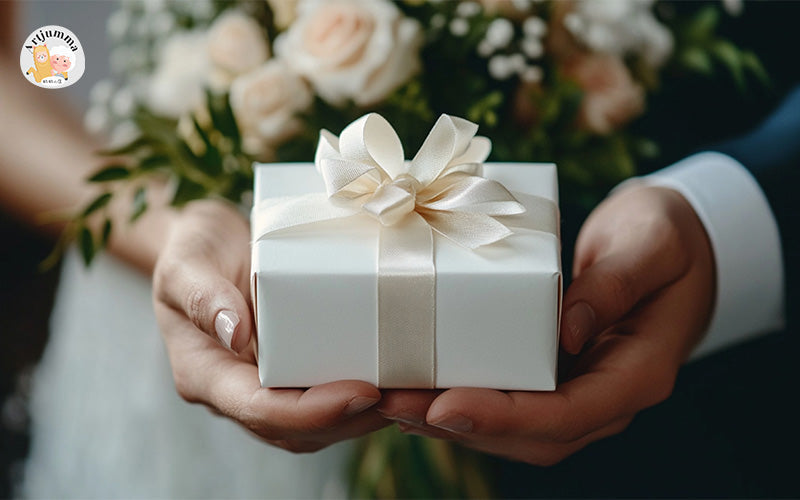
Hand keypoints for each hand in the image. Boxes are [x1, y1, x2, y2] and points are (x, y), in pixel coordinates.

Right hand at [153, 200, 388, 452]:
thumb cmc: (193, 249)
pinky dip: (367, 397)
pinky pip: (329, 398)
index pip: (260, 409)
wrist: (209, 244)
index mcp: (206, 374)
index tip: (364, 392)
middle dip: (354, 420)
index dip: (312, 410)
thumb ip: (202, 296)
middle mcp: (238, 392)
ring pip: (320, 424)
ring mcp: (268, 386)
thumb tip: (235, 333)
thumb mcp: (186, 261)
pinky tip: (402, 379)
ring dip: (368, 416)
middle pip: (298, 429)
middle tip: (408, 397)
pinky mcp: (293, 373)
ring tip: (416, 394)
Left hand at [377, 185, 715, 464]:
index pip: (570, 415)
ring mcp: (579, 390)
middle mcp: (607, 395)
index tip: (444, 407)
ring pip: (514, 430)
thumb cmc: (667, 237)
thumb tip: (567, 330)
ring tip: (390, 401)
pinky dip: (462, 400)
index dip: (505, 419)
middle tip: (394, 404)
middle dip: (460, 425)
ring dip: (450, 420)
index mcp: (639, 372)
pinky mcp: (555, 375)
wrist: (671, 243)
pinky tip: (417, 388)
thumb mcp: (652, 244)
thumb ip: (617, 283)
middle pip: (532, 436)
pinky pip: (509, 401)